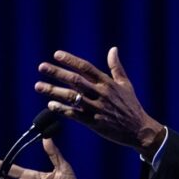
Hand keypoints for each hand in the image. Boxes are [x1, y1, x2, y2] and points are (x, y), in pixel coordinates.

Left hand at [35, 47, 165, 157]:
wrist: (139, 130)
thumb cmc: (131, 106)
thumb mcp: (126, 84)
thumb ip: (116, 67)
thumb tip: (113, 49)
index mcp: (107, 83)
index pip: (86, 67)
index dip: (71, 60)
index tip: (56, 55)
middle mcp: (100, 93)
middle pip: (75, 80)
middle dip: (57, 73)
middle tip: (41, 67)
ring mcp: (96, 108)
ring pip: (71, 97)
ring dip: (53, 91)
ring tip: (38, 86)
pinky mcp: (93, 122)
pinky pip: (74, 114)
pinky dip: (61, 109)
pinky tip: (50, 105)